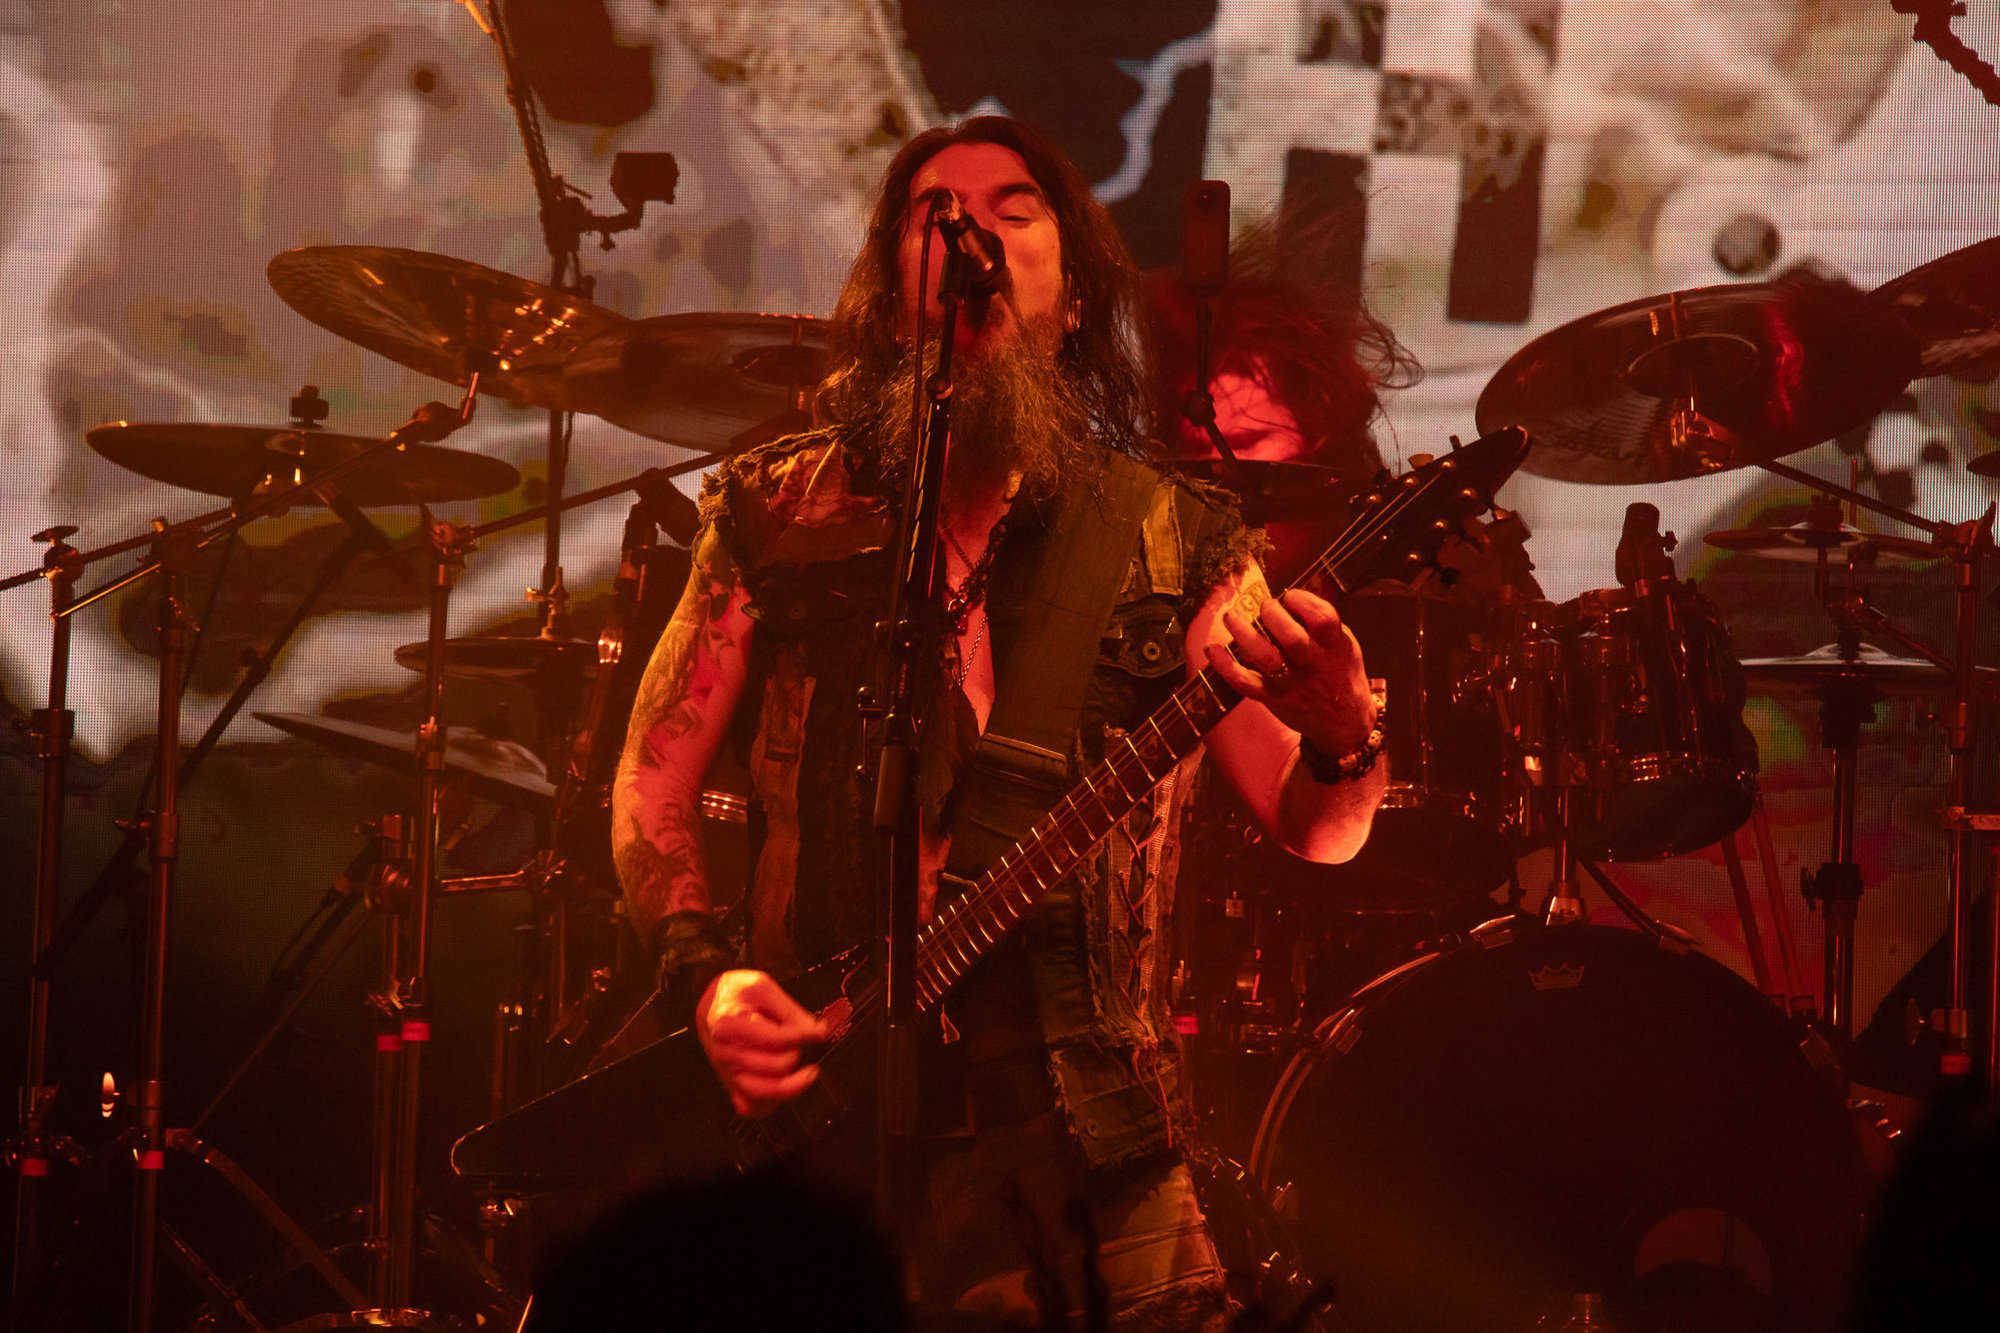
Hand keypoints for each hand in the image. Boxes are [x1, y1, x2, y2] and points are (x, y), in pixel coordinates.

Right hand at [694, 969, 828, 1117]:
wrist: (713, 1006)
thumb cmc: (739, 994)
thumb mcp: (763, 988)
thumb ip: (790, 1011)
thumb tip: (818, 1032)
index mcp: (728, 1025)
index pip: (776, 1039)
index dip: (804, 1035)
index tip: (818, 1031)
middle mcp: (724, 1053)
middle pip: (776, 1066)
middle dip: (796, 1053)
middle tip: (800, 1042)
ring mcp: (727, 1072)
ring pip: (765, 1092)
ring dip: (792, 1084)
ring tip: (807, 1072)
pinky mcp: (732, 1087)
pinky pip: (754, 1108)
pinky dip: (774, 1103)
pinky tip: (787, 1084)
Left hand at [1207, 588, 1372, 749]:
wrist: (1345, 722)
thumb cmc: (1339, 673)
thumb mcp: (1344, 644)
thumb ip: (1323, 622)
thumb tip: (1290, 595)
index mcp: (1336, 646)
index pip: (1323, 618)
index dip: (1302, 601)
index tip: (1289, 596)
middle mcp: (1315, 665)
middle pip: (1292, 638)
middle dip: (1272, 614)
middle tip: (1265, 608)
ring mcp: (1293, 684)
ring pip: (1266, 658)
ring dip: (1244, 634)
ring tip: (1231, 616)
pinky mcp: (1274, 699)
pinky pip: (1246, 684)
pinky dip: (1226, 667)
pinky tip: (1213, 649)